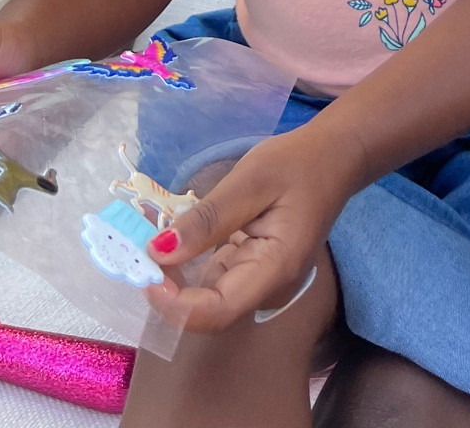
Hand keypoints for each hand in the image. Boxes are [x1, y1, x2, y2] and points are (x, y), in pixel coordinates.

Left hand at [146, 128, 354, 332]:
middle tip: (136, 250)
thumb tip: (158, 252)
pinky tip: (169, 241)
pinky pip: (213, 278)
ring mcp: (258, 280)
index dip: (174, 305)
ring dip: (171, 278)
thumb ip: (208, 219)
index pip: (216, 312)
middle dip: (166, 290)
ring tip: (144, 242)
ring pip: (206, 297)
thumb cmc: (297, 164)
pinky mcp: (251, 267)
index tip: (145, 271)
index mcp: (274, 270)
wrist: (334, 156)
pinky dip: (186, 265)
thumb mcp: (251, 181)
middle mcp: (266, 287)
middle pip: (208, 310)